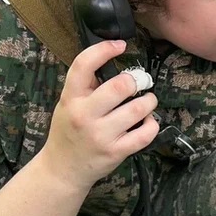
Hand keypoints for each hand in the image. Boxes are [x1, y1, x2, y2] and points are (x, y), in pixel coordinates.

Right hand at [41, 40, 159, 188]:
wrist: (62, 169)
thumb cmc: (68, 131)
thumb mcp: (68, 104)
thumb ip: (85, 85)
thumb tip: (110, 60)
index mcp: (71, 98)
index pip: (83, 65)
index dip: (104, 49)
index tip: (120, 45)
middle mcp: (85, 115)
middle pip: (120, 86)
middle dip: (136, 80)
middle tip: (140, 82)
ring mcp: (101, 135)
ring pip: (138, 109)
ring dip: (149, 101)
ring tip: (147, 101)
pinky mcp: (116, 152)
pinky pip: (145, 134)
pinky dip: (152, 124)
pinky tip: (147, 121)